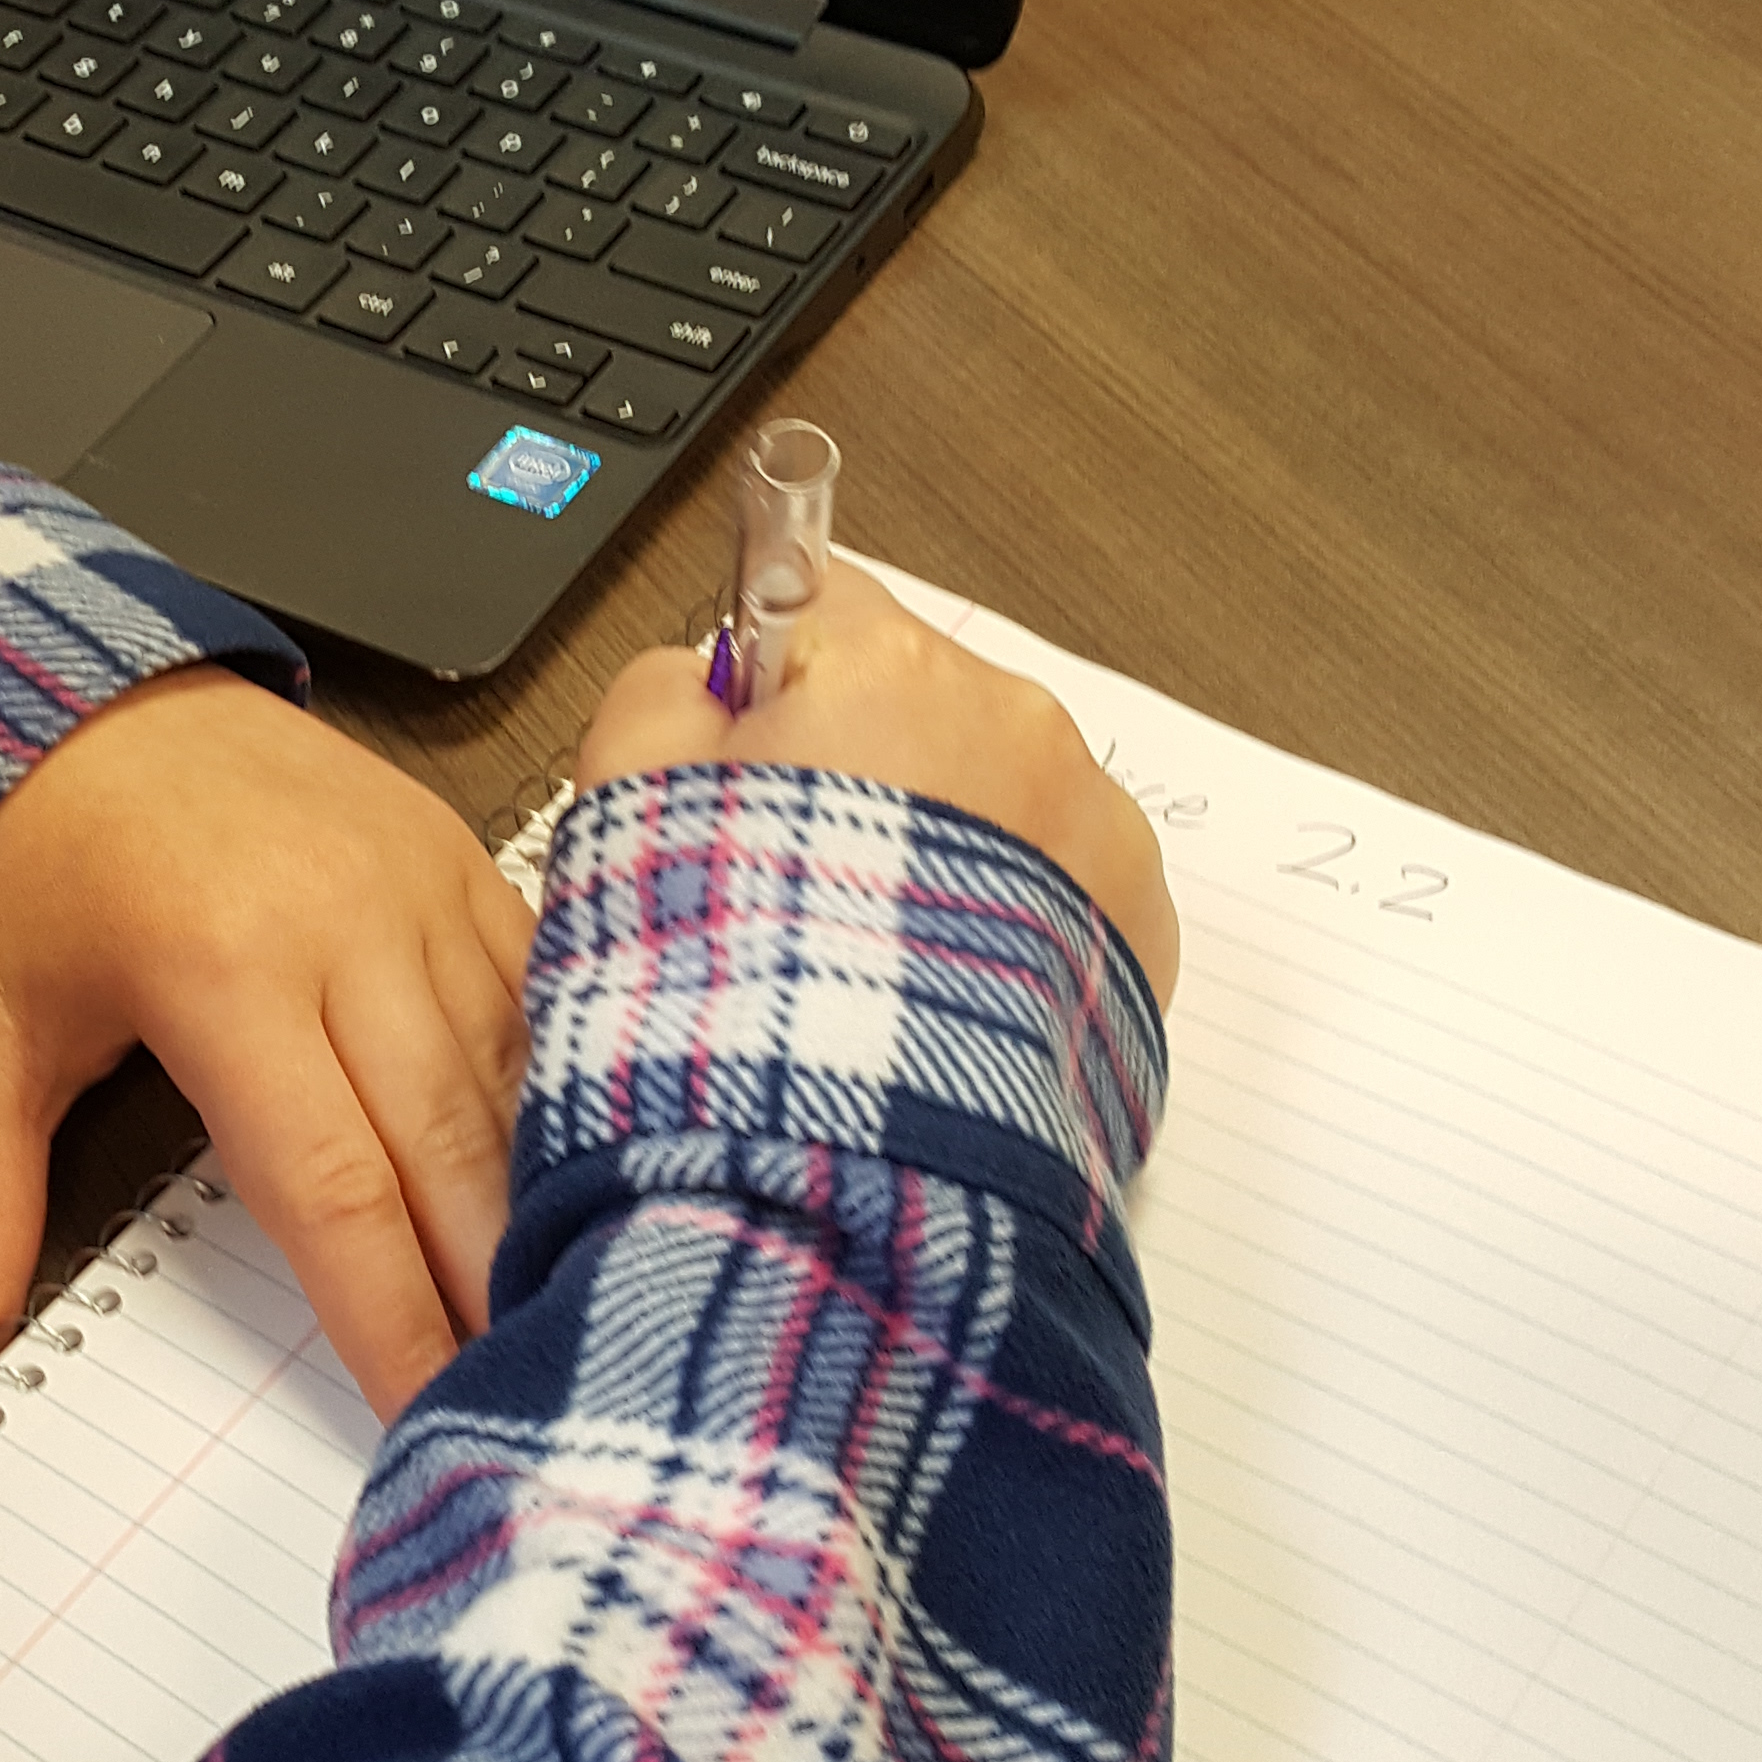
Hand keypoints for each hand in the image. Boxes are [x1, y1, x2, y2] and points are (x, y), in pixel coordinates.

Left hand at [0, 668, 535, 1432]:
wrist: (56, 688)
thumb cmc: (19, 862)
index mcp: (221, 969)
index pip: (335, 1188)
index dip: (393, 1317)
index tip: (430, 1412)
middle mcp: (342, 919)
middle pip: (453, 1142)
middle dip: (498, 1280)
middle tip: (539, 1389)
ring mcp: (415, 879)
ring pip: (516, 1068)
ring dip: (549, 1191)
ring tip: (588, 1301)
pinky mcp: (453, 854)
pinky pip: (539, 986)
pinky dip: (564, 1083)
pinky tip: (589, 1165)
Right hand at [574, 559, 1179, 1010]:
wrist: (846, 1162)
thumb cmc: (736, 988)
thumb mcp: (619, 815)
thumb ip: (658, 699)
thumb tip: (700, 681)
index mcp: (885, 670)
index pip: (817, 599)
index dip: (764, 683)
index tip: (743, 761)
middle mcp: (1013, 723)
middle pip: (915, 703)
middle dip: (861, 774)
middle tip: (793, 893)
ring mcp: (1094, 823)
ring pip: (995, 796)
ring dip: (942, 853)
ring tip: (869, 966)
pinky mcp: (1142, 925)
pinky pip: (1063, 886)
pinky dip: (1010, 928)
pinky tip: (937, 1000)